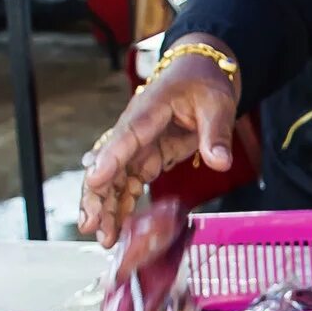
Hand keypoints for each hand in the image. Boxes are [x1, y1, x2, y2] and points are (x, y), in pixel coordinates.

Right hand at [78, 44, 236, 247]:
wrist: (201, 73)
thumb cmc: (205, 83)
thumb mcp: (217, 104)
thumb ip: (216, 134)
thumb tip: (219, 161)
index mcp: (150, 109)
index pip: (127, 135)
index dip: (109, 158)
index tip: (94, 179)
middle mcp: (135, 129)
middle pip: (109, 162)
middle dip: (98, 194)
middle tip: (92, 224)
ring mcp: (138, 145)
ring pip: (114, 178)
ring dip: (107, 206)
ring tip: (103, 237)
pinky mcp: (146, 157)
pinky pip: (129, 182)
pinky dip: (122, 204)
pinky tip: (115, 228)